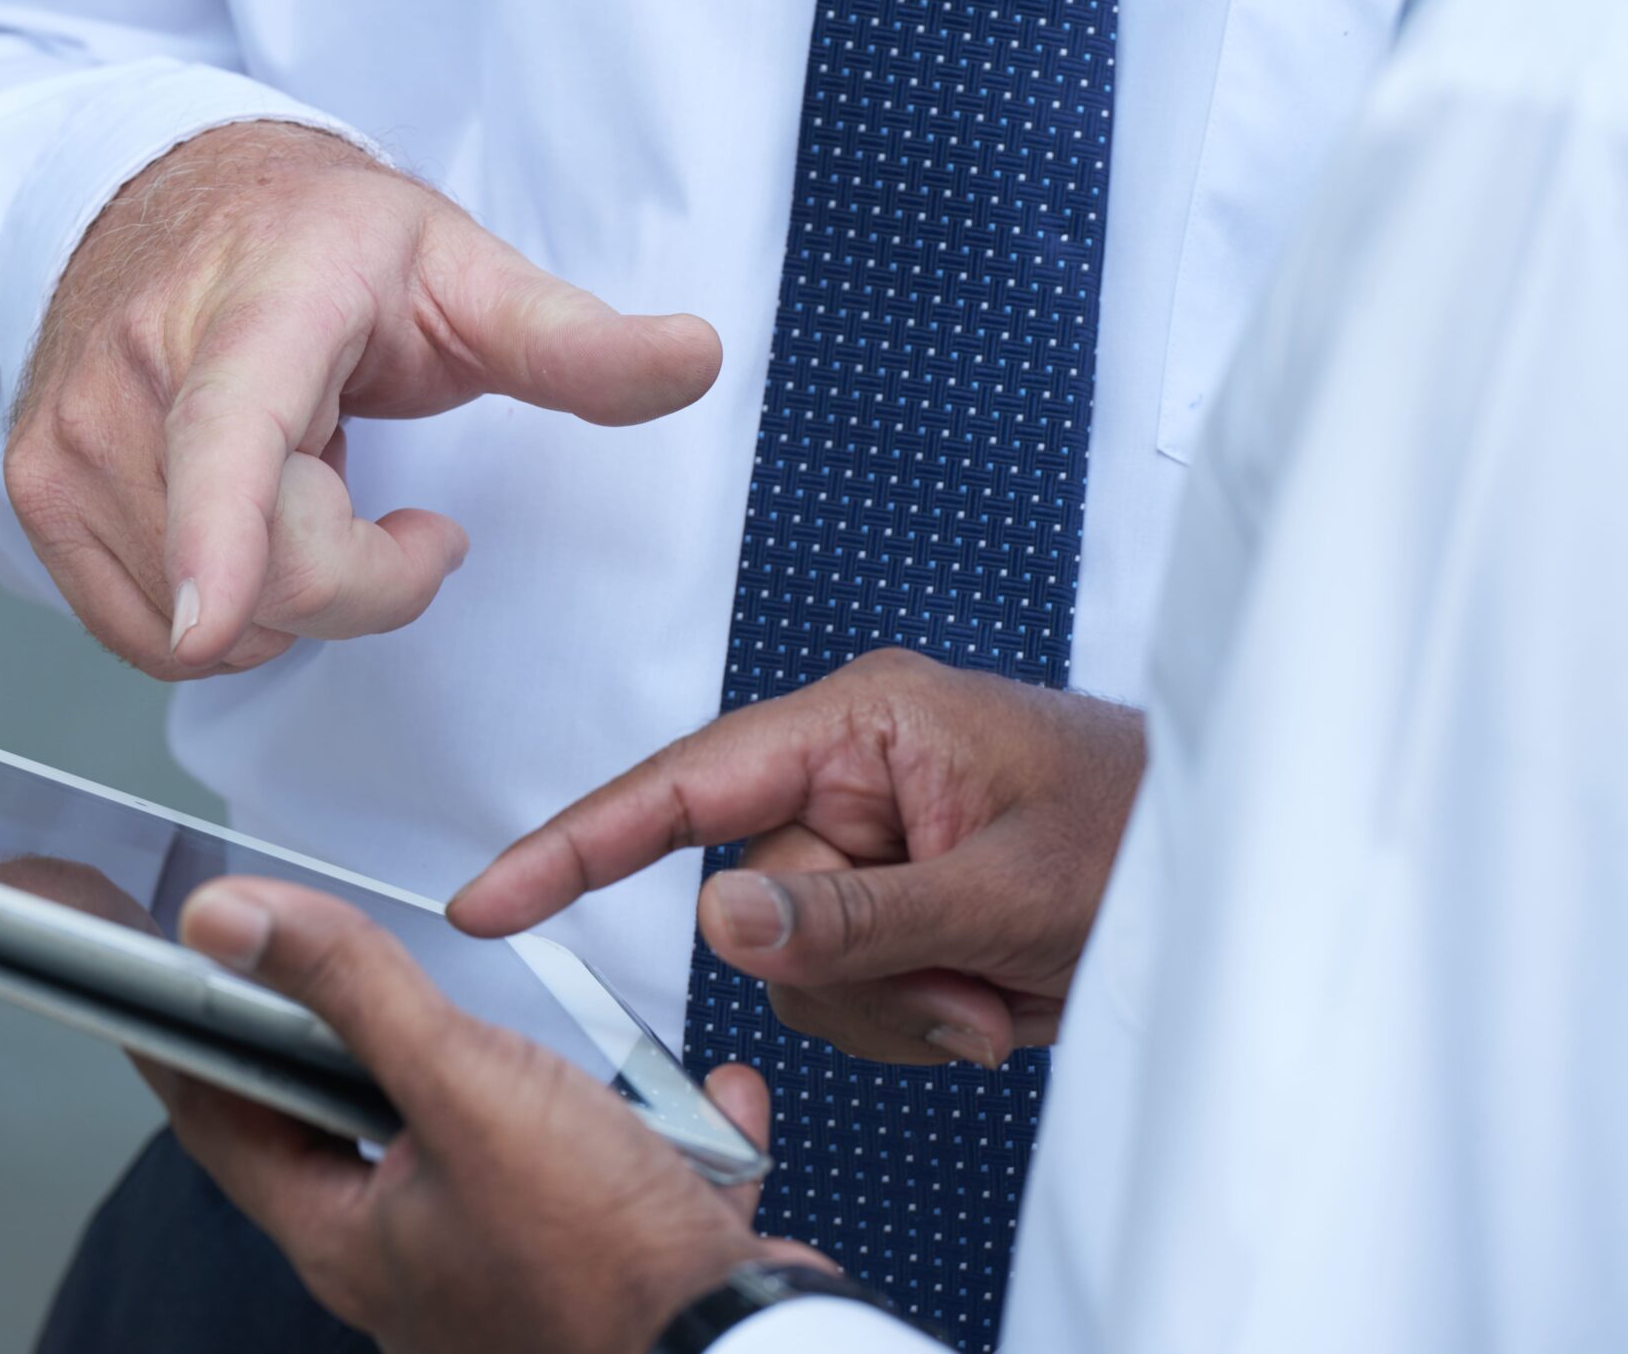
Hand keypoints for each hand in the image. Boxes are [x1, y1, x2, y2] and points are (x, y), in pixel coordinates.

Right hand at [5, 121, 720, 676]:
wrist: (160, 194)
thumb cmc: (313, 238)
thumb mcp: (457, 267)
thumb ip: (571, 338)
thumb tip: (696, 359)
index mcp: (255, 310)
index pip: (230, 435)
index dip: (224, 536)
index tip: (216, 617)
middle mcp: (136, 378)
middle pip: (265, 576)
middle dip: (361, 574)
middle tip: (390, 497)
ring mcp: (70, 444)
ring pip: (208, 626)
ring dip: (286, 589)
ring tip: (297, 480)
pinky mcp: (34, 495)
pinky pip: (150, 638)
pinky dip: (219, 610)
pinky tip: (240, 521)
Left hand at [156, 878, 827, 1353]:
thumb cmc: (606, 1258)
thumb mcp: (461, 1085)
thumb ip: (349, 989)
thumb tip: (225, 918)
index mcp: (350, 1236)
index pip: (218, 1116)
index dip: (172, 1033)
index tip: (132, 973)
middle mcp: (415, 1265)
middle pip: (343, 1132)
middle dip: (337, 1045)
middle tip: (307, 972)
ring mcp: (509, 1272)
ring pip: (479, 1154)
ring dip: (496, 1081)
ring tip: (505, 1017)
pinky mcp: (607, 1268)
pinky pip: (607, 1178)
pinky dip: (639, 1123)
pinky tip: (687, 1092)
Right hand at [448, 649, 1145, 1067]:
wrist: (1245, 867)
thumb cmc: (1153, 831)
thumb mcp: (1009, 890)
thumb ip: (855, 912)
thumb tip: (713, 916)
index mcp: (865, 723)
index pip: (684, 785)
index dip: (576, 845)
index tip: (490, 901)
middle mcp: (854, 770)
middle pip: (752, 899)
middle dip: (852, 967)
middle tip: (966, 979)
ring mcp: (876, 835)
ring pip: (797, 962)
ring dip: (897, 1002)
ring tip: (1000, 983)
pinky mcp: (899, 893)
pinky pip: (849, 985)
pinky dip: (921, 1013)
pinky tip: (1000, 990)